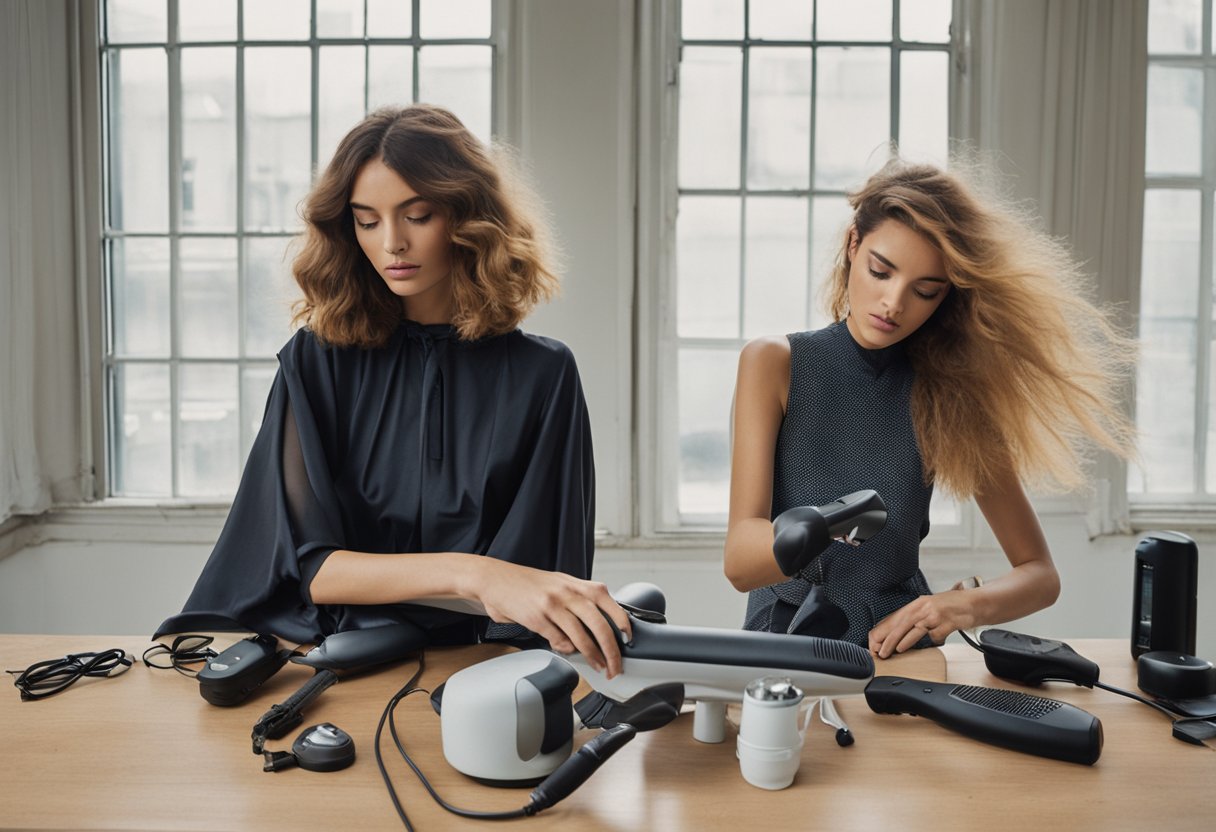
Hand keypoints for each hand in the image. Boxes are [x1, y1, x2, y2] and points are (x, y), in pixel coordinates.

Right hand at [472, 560, 631, 677]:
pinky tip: (567, 651)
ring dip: (593, 656)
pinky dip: (565, 649)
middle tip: (616, 665)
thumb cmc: (529, 584)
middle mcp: (568, 592)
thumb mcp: (560, 584)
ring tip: (599, 666)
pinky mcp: (537, 618)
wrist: (495, 579)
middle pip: (600, 625)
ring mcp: (553, 605)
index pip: (610, 602)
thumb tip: (599, 626)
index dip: (623, 623)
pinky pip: (558, 640)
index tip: (628, 639)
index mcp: (578, 584)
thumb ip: (580, 601)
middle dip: (612, 651)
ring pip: (582, 637)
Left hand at [867, 590, 974, 658]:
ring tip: (894, 650)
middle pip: (901, 624)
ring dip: (903, 641)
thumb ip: (914, 618)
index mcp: (917, 604)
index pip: (894, 617)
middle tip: (880, 651)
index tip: (873, 641)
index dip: (883, 630)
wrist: (975, 603)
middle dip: (888, 639)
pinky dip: (934, 641)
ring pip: (915, 629)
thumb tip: (895, 632)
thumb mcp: (929, 608)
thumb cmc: (951, 606)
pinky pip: (936, 636)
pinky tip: (936, 641)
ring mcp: (935, 615)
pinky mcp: (947, 623)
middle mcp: (924, 607)